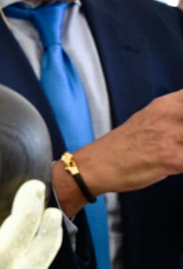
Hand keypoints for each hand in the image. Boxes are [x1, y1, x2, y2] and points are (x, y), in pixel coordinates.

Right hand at [58, 88, 182, 215]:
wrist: (95, 166)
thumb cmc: (124, 147)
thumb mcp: (153, 119)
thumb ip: (176, 116)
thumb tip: (181, 120)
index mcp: (169, 103)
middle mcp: (173, 114)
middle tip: (181, 139)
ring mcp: (172, 135)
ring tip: (178, 151)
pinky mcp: (172, 157)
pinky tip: (180, 163)